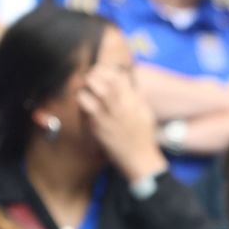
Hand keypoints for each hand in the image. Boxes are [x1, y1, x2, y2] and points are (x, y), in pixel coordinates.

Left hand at [78, 66, 166, 183]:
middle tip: (93, 82)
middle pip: (96, 77)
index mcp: (131, 98)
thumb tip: (127, 81)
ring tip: (88, 94)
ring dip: (85, 90)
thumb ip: (135, 96)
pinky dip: (83, 104)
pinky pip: (83, 107)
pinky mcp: (95, 124)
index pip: (115, 74)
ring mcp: (104, 114)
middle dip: (93, 77)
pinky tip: (87, 108)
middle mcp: (117, 103)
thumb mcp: (145, 112)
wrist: (139, 158)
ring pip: (86, 91)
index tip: (105, 75)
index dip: (108, 71)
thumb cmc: (143, 136)